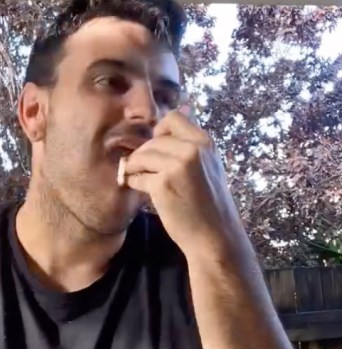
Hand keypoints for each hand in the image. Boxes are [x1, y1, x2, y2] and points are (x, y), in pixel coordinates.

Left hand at [122, 109, 242, 259]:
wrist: (214, 235)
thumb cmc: (209, 204)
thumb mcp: (209, 166)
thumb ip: (192, 145)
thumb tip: (176, 113)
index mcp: (205, 143)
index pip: (173, 117)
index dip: (159, 131)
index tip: (158, 148)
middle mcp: (192, 150)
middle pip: (153, 140)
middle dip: (144, 154)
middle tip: (144, 170)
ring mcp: (177, 166)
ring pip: (142, 156)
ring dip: (136, 167)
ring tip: (140, 179)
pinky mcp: (162, 184)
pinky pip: (137, 176)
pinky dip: (134, 183)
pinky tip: (142, 191)